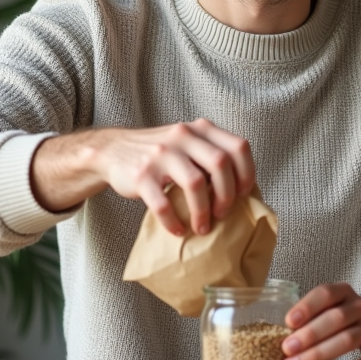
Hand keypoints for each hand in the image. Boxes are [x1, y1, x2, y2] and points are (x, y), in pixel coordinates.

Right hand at [30, 119, 254, 235]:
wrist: (113, 150)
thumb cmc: (159, 153)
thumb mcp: (187, 142)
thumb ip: (210, 155)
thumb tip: (241, 189)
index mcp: (200, 129)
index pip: (238, 147)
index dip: (247, 173)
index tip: (243, 194)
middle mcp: (183, 136)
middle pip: (220, 164)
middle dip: (227, 195)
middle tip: (223, 214)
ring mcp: (162, 154)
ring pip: (195, 184)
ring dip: (203, 212)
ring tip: (202, 227)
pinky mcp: (142, 175)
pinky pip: (163, 203)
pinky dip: (173, 222)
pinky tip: (177, 230)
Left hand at [280, 286, 360, 359]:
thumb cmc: (349, 319)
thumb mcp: (335, 307)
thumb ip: (313, 317)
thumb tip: (281, 336)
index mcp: (345, 293)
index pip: (326, 293)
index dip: (307, 306)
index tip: (288, 322)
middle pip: (335, 319)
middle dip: (309, 334)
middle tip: (286, 349)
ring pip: (347, 341)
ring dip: (318, 354)